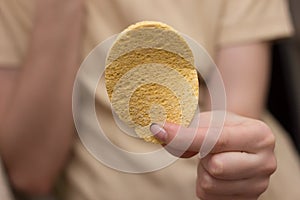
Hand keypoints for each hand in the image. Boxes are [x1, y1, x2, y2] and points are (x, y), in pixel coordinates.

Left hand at [150, 112, 275, 199]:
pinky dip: (205, 185)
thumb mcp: (208, 121)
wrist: (240, 143)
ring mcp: (259, 185)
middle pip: (216, 166)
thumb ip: (186, 129)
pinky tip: (217, 174)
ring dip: (203, 172)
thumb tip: (159, 131)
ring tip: (214, 160)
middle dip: (203, 157)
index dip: (185, 137)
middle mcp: (266, 162)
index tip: (159, 130)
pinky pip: (210, 197)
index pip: (217, 140)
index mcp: (260, 135)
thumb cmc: (223, 129)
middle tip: (208, 149)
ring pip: (209, 184)